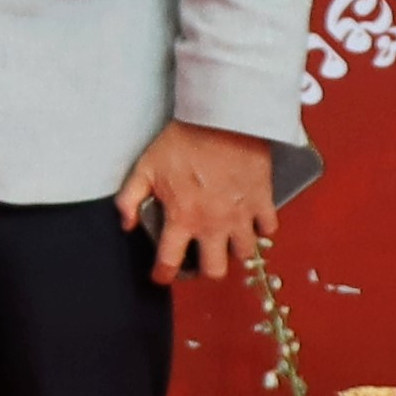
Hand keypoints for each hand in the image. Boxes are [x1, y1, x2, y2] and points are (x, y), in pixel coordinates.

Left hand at [116, 118, 280, 284]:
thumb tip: (126, 224)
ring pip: (246, 254)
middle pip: (215, 270)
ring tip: (227, 238)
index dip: (162, 275)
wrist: (223, 119)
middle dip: (206, 268)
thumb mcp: (145, 167)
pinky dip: (261, 228)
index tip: (161, 276)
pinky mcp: (263, 201)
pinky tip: (251, 220)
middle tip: (201, 256)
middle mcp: (214, 225)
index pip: (169, 263)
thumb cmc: (182, 141)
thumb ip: (130, 198)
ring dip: (236, 249)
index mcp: (183, 218)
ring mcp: (242, 216)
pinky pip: (269, 228)